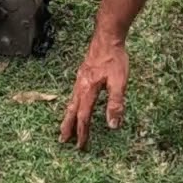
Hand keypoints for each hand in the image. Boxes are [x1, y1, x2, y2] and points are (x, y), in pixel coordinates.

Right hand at [59, 31, 128, 149]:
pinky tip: (74, 104)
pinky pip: (74, 94)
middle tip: (63, 140)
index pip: (84, 116)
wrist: (107, 37)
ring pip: (71, 102)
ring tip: (65, 127)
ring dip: (68, 116)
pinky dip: (72, 105)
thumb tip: (113, 125)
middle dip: (68, 127)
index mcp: (88, 90)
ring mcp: (80, 79)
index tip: (81, 146)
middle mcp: (81, 86)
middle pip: (72, 111)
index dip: (83, 132)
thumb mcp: (119, 82)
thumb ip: (115, 103)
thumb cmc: (114, 58)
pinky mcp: (83, 74)